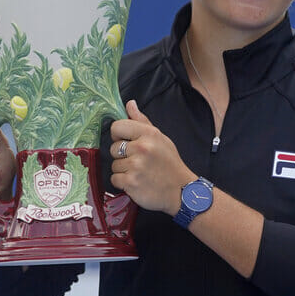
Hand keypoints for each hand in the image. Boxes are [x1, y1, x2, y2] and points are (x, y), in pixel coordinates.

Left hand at [109, 100, 192, 215]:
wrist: (181, 191)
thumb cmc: (169, 163)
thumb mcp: (161, 138)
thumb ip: (142, 121)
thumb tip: (129, 104)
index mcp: (148, 134)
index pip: (117, 126)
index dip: (118, 135)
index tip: (126, 141)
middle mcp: (141, 148)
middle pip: (113, 147)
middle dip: (122, 155)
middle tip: (138, 161)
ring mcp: (136, 166)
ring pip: (114, 165)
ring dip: (123, 170)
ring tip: (139, 172)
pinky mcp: (131, 183)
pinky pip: (114, 179)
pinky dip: (123, 183)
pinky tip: (136, 181)